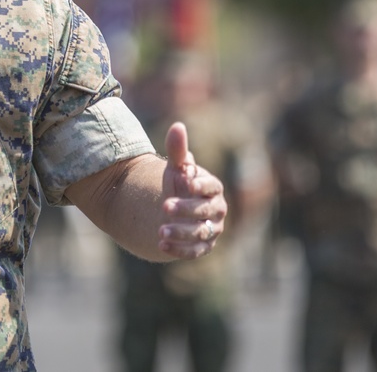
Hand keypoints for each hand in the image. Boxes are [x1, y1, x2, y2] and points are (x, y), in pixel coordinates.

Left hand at [157, 122, 226, 258]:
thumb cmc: (178, 185)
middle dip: (186, 209)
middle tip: (164, 206)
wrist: (174, 211)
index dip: (200, 185)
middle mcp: (216, 210)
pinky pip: (194, 250)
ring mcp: (211, 229)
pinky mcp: (203, 246)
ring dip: (181, 232)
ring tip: (160, 231)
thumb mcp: (176, 168)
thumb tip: (177, 126)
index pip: (211, 187)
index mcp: (213, 188)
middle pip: (205, 210)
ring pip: (200, 233)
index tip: (185, 182)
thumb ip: (178, 151)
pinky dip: (179, 249)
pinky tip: (161, 245)